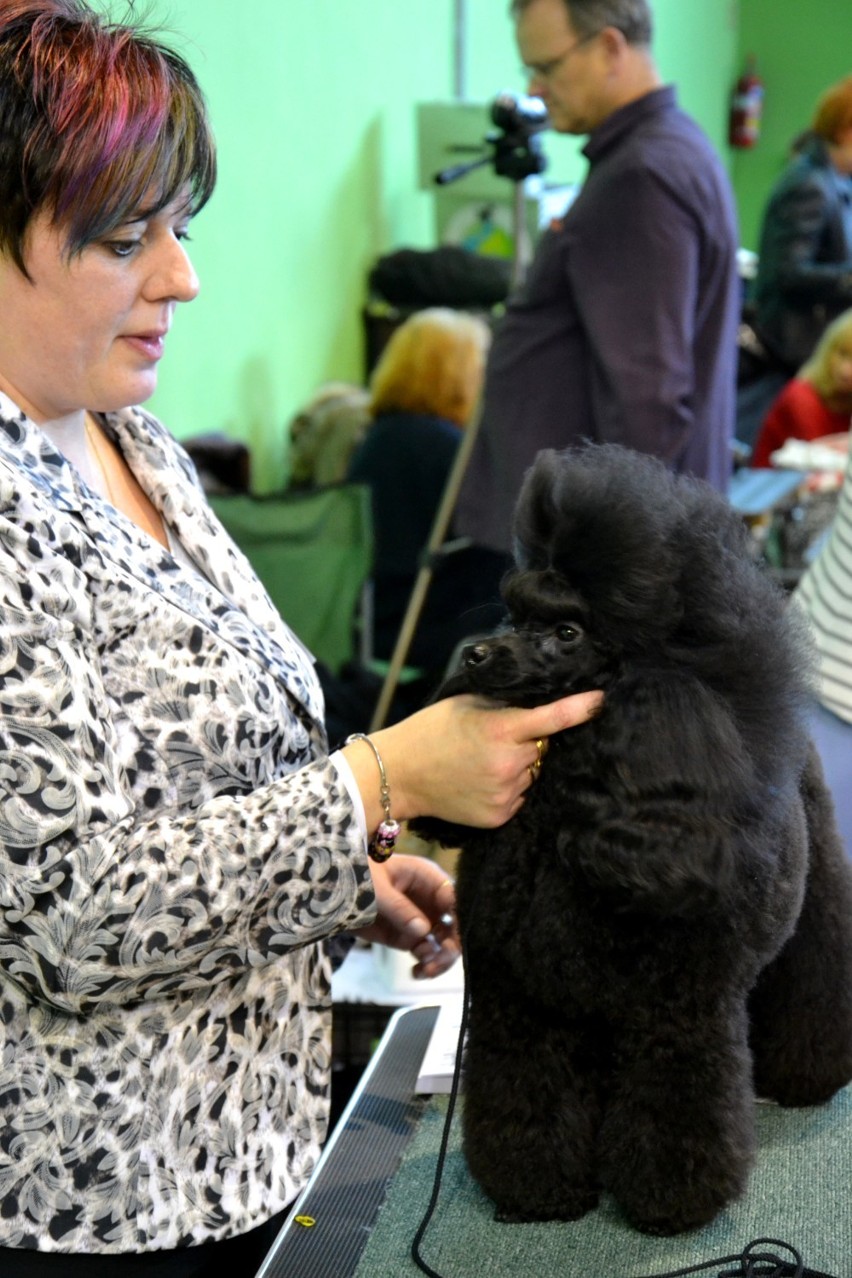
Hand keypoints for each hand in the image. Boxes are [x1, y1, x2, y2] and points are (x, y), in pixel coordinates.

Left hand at [354, 854, 459, 978]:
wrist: (333, 894)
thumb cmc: (357, 877)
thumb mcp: (376, 888)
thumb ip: (399, 908)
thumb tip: (424, 931)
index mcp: (426, 877)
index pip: (453, 897)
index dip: (458, 917)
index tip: (454, 937)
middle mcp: (430, 900)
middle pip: (454, 924)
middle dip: (451, 944)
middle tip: (438, 959)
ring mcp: (422, 920)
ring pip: (445, 944)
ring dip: (440, 960)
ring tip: (425, 971)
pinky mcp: (410, 938)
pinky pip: (427, 955)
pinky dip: (426, 967)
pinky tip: (417, 973)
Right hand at [364, 689, 602, 829]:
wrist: (399, 774)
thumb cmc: (431, 731)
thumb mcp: (467, 704)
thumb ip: (505, 704)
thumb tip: (539, 701)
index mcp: (501, 730)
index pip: (552, 719)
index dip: (580, 708)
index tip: (601, 700)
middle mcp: (509, 765)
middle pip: (541, 748)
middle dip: (528, 741)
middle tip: (493, 738)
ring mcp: (505, 794)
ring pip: (530, 774)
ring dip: (517, 766)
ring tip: (480, 762)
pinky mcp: (499, 816)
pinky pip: (518, 797)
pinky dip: (506, 789)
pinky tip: (479, 782)